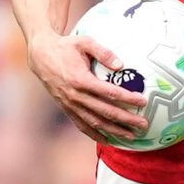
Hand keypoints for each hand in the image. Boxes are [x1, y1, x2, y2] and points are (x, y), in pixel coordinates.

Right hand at [27, 29, 148, 141]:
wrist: (40, 55)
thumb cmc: (65, 46)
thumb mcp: (84, 42)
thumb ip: (104, 52)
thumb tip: (121, 65)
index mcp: (81, 79)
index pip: (110, 92)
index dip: (128, 98)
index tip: (143, 102)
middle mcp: (75, 95)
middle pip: (105, 111)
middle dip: (126, 120)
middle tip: (143, 125)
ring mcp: (70, 104)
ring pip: (95, 122)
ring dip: (114, 131)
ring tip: (131, 136)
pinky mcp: (66, 108)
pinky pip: (81, 125)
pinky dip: (94, 134)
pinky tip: (107, 141)